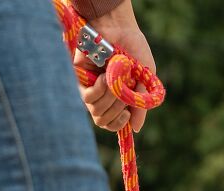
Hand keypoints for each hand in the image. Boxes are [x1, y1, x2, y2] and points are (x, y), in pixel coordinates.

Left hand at [73, 0, 155, 132]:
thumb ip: (140, 105)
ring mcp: (89, 88)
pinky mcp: (79, 79)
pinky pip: (88, 98)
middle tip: (122, 92)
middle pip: (102, 121)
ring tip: (114, 81)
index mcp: (115, 98)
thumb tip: (135, 129)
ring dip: (109, 99)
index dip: (118, 124)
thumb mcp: (143, 79)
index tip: (126, 114)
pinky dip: (99, 90)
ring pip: (96, 112)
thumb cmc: (134, 49)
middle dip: (116, 110)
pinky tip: (104, 77)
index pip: (111, 124)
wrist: (120, 28)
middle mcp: (101, 96)